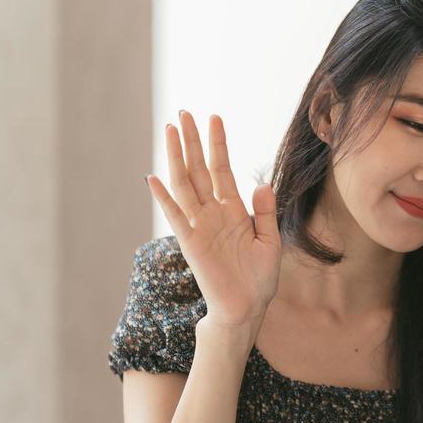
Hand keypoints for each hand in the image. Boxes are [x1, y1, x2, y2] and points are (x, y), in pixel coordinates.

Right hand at [145, 110, 282, 328]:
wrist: (246, 308)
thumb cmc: (259, 278)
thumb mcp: (270, 241)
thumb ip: (264, 213)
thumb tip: (261, 184)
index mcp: (234, 211)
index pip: (222, 169)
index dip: (218, 144)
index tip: (214, 118)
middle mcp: (213, 213)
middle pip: (198, 169)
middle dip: (192, 141)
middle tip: (183, 113)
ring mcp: (199, 226)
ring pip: (184, 184)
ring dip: (176, 157)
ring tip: (170, 131)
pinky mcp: (190, 243)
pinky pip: (175, 216)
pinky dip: (163, 198)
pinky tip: (153, 177)